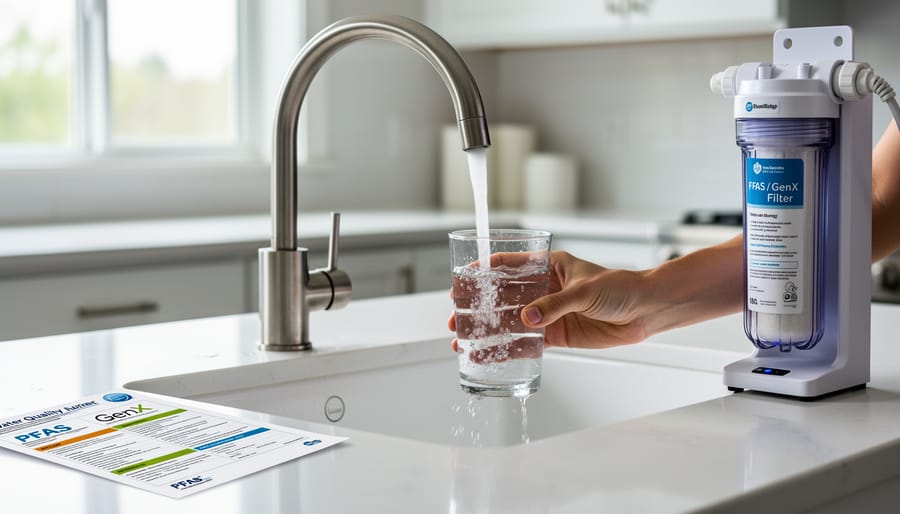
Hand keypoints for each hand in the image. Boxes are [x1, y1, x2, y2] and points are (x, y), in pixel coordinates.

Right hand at [449, 251, 652, 360]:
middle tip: (456, 317)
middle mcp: (544, 289)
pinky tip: (489, 354)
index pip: (509, 265)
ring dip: (487, 330)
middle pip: (503, 297)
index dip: (483, 273)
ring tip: (462, 340)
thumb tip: (527, 319)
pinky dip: (508, 348)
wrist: (646, 310)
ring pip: (510, 322)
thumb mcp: (585, 290)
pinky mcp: (557, 335)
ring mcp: (548, 312)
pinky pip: (527, 342)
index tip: (462, 281)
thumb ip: (555, 305)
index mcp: (549, 266)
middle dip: (478, 307)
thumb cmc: (621, 287)